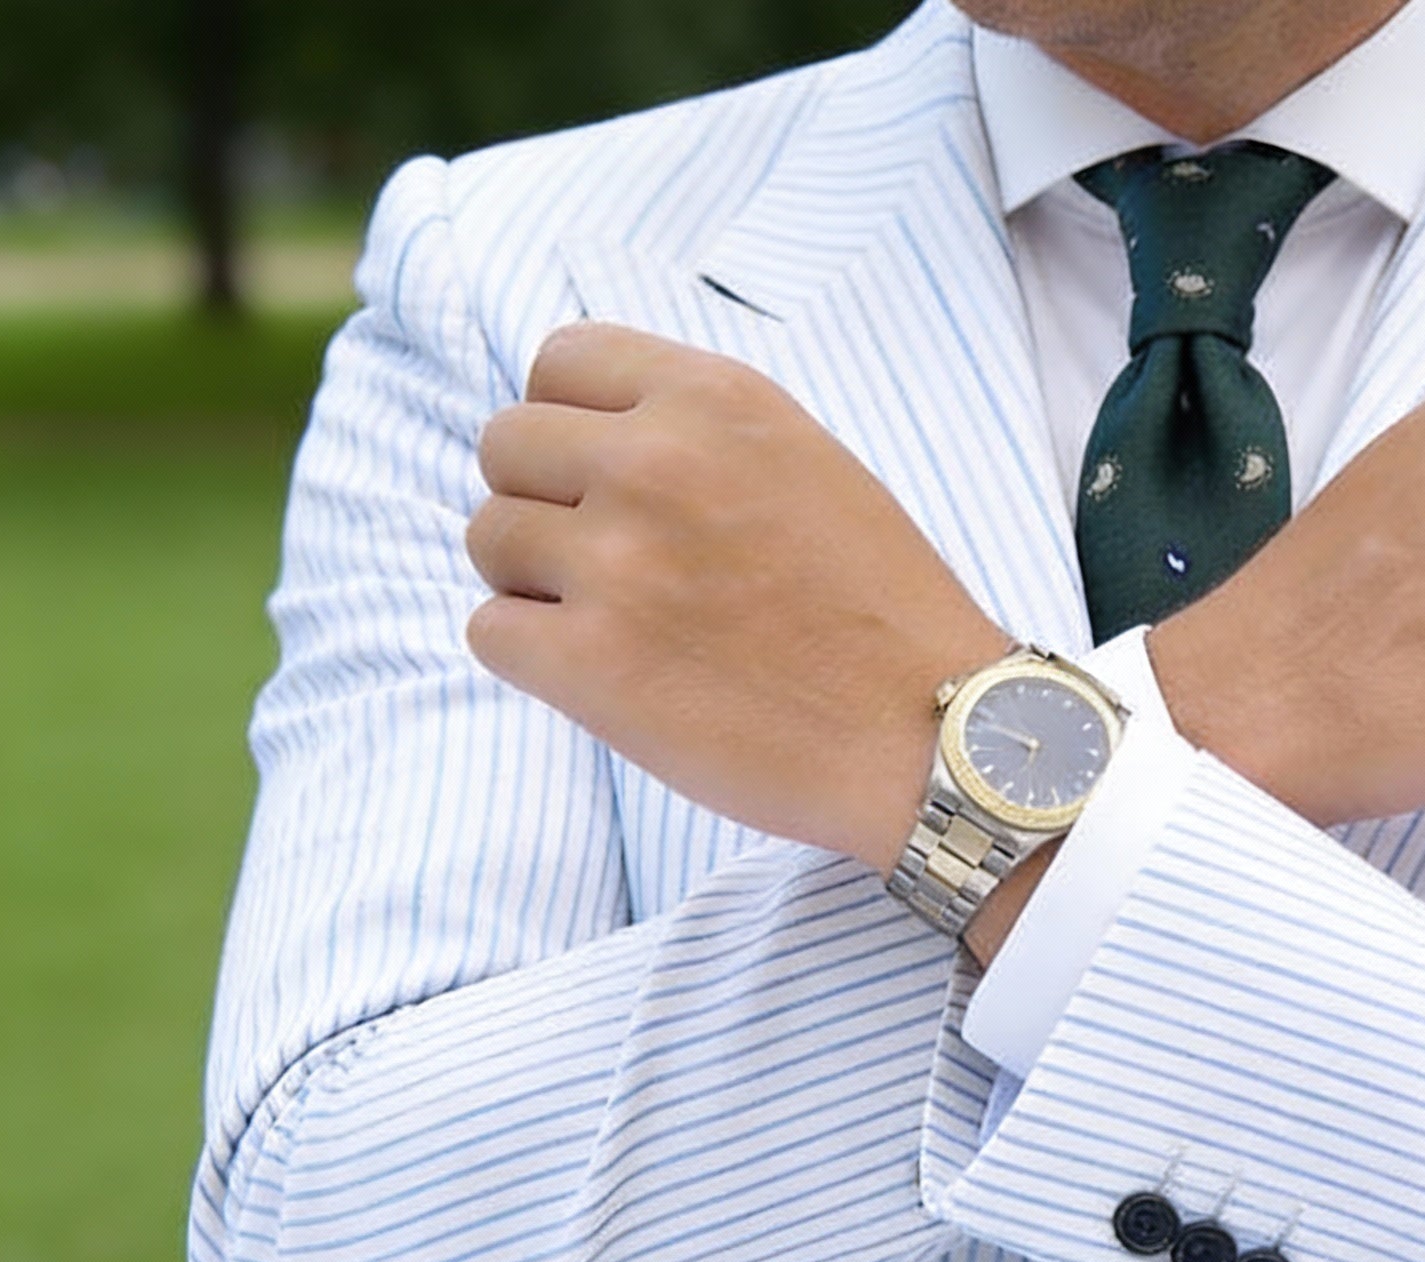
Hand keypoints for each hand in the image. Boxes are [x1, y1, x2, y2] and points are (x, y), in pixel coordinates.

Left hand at [466, 323, 1008, 872]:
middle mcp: (655, 463)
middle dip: (542, 503)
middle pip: (505, 446)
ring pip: (488, 539)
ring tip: (617, 626)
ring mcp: (617, 563)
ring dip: (533, 583)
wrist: (936, 738)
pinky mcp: (590, 665)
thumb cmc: (884, 616)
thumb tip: (592, 438)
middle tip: (606, 565)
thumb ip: (702, 434)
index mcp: (715, 401)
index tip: (604, 479)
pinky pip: (490, 632)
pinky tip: (608, 679)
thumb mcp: (810, 467)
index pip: (558, 361)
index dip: (568, 424)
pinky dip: (534, 658)